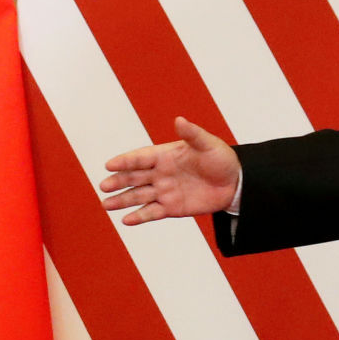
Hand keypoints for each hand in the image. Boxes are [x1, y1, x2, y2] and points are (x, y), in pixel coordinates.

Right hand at [100, 117, 240, 224]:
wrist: (234, 183)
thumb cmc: (221, 159)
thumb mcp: (208, 144)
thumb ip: (192, 134)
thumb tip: (179, 120)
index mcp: (165, 155)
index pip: (140, 158)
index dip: (125, 161)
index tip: (109, 164)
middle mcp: (160, 173)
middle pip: (134, 178)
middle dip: (118, 182)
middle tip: (104, 186)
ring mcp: (164, 191)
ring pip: (138, 196)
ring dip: (122, 201)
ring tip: (106, 205)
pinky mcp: (171, 208)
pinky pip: (152, 213)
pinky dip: (139, 217)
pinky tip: (126, 220)